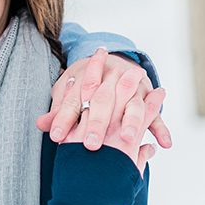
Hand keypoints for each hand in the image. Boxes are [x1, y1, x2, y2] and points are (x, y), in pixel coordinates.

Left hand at [36, 48, 171, 158]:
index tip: (56, 137)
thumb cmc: (82, 86)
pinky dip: (161, 129)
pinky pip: (155, 115)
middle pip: (102, 102)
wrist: (108, 60)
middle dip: (97, 123)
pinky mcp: (146, 98)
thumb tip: (39, 124)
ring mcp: (130, 89)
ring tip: (127, 139)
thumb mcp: (67, 94)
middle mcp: (109, 83)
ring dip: (130, 123)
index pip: (72, 102)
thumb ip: (58, 112)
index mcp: (85, 81)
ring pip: (131, 106)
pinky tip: (164, 145)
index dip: (63, 119)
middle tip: (91, 145)